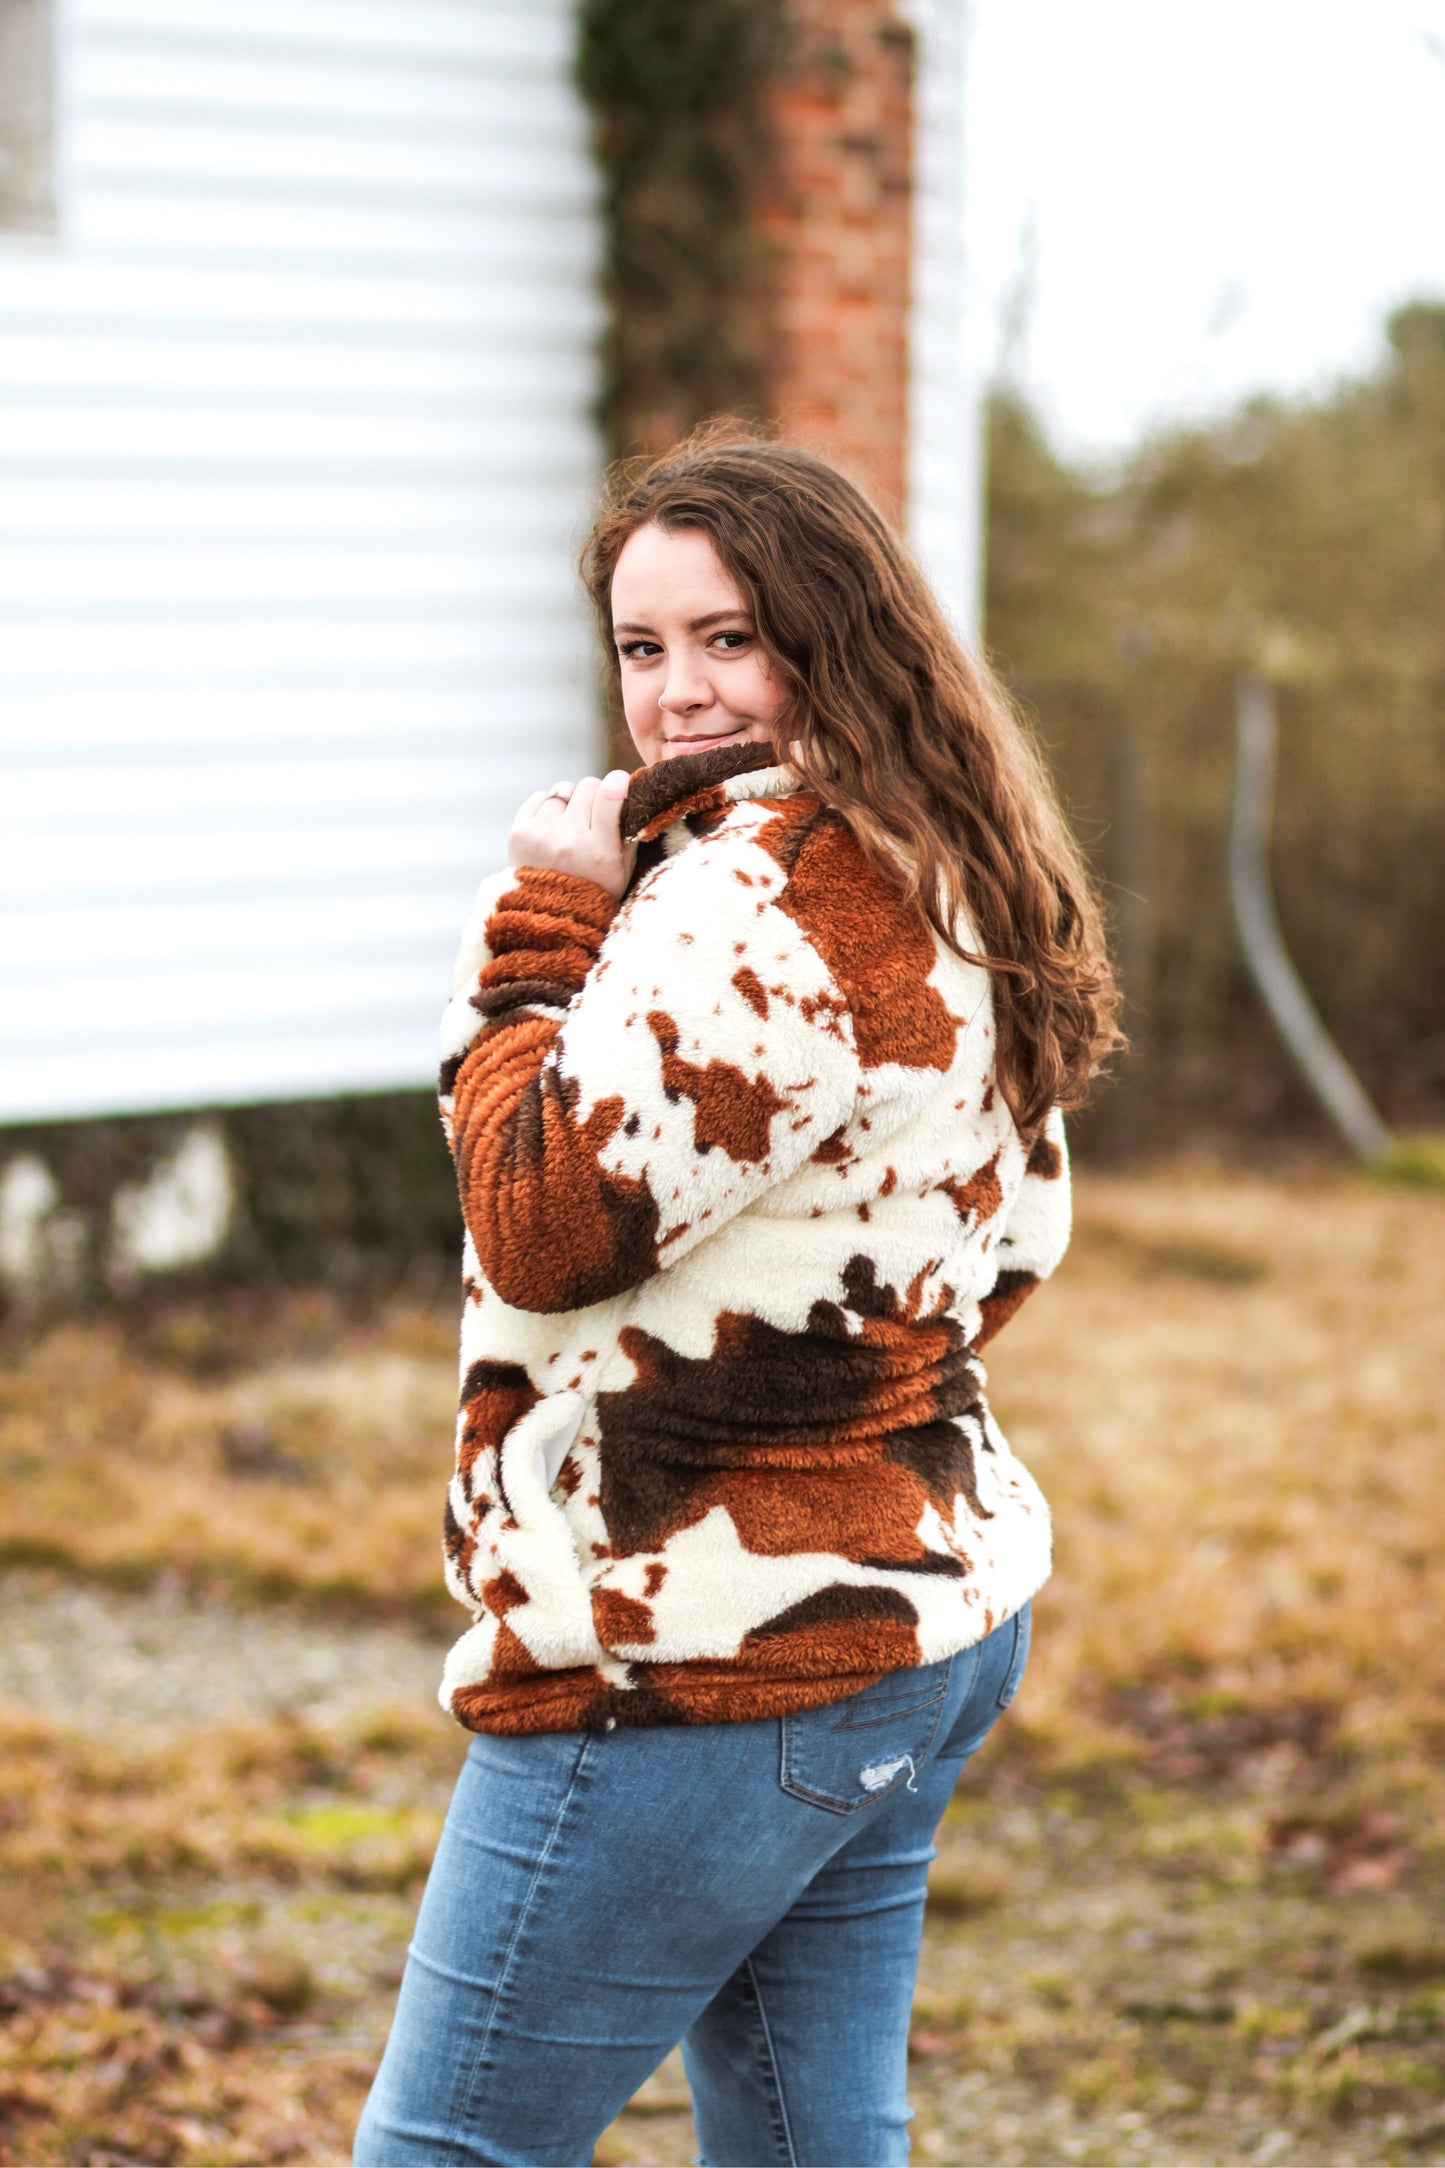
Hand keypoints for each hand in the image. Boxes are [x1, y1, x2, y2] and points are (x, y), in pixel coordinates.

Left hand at [506, 771, 635, 899]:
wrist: (547, 916)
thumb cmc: (593, 890)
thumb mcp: (623, 870)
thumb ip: (629, 833)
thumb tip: (629, 790)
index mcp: (599, 850)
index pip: (608, 797)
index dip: (617, 782)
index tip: (619, 780)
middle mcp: (569, 839)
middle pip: (587, 786)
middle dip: (594, 793)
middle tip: (593, 811)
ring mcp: (541, 834)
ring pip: (562, 789)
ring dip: (570, 801)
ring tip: (570, 824)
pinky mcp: (519, 832)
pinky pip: (538, 797)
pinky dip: (547, 806)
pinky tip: (552, 826)